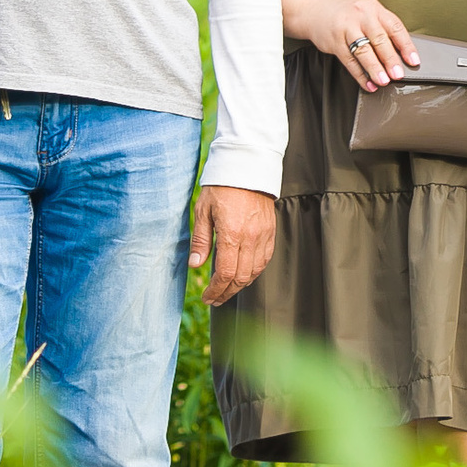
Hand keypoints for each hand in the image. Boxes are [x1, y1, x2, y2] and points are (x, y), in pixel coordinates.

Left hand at [189, 185, 275, 305]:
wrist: (247, 167)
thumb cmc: (222, 187)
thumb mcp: (203, 211)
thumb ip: (201, 240)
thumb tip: (196, 264)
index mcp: (232, 234)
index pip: (225, 273)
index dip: (215, 290)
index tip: (207, 296)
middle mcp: (250, 238)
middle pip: (241, 277)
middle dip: (226, 292)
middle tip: (214, 299)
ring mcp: (263, 235)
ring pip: (255, 271)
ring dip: (240, 285)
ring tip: (227, 290)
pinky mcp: (270, 231)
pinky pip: (265, 259)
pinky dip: (254, 271)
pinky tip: (244, 274)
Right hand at [302, 0, 416, 91]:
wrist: (313, 6)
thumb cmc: (345, 11)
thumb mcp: (366, 11)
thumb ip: (382, 27)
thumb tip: (400, 53)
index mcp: (374, 8)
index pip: (395, 27)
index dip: (406, 46)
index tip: (414, 61)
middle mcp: (361, 16)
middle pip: (380, 40)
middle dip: (391, 60)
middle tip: (398, 74)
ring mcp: (346, 28)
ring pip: (364, 51)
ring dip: (375, 69)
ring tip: (383, 81)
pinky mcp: (334, 41)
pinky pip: (349, 61)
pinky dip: (360, 74)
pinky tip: (367, 83)